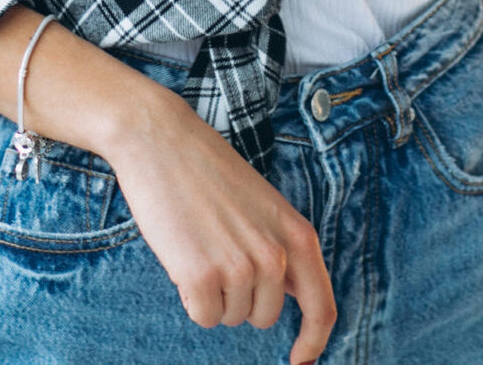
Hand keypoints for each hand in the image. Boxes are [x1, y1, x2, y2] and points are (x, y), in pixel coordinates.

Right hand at [101, 89, 336, 364]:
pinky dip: (190, 297)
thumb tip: (288, 298)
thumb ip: (281, 249)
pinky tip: (182, 255)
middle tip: (218, 250)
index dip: (313, 341)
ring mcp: (240, 267)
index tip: (300, 360)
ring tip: (200, 243)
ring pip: (231, 316)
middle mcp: (275, 255)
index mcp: (297, 234)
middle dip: (240, 296)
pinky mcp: (202, 275)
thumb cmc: (207, 170)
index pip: (321, 308)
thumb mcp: (263, 206)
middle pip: (264, 316)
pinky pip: (203, 316)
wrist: (161, 139)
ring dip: (213, 293)